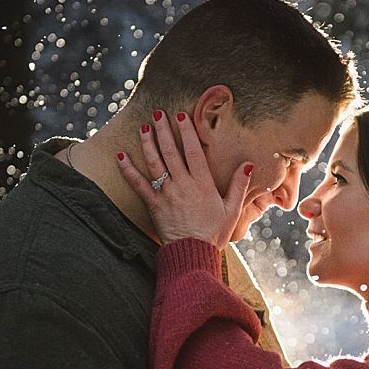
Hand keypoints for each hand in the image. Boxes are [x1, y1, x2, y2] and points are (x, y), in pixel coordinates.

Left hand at [116, 111, 252, 248]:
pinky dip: (128, 169)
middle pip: (170, 151)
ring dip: (147, 143)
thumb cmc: (214, 234)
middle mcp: (183, 185)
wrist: (193, 255)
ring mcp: (166, 194)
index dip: (187, 132)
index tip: (182, 116)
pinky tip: (120, 156)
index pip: (193, 151)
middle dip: (163, 130)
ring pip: (154, 163)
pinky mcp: (154, 205)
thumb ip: (239, 186)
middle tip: (158, 114)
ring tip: (144, 127)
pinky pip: (138, 184)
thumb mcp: (232, 210)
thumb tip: (248, 164)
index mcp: (203, 184)